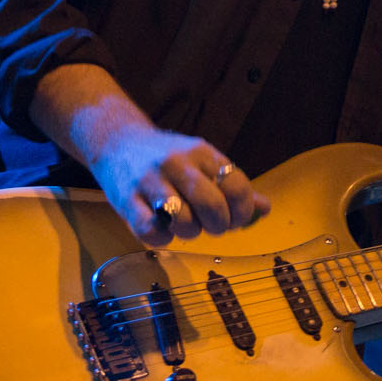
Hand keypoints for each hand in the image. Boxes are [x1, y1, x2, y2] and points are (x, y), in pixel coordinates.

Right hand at [90, 127, 267, 245]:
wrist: (117, 142)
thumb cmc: (168, 158)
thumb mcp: (202, 162)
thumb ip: (232, 186)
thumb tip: (264, 209)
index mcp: (202, 152)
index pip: (236, 185)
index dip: (242, 211)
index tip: (235, 219)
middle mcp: (177, 163)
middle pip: (212, 205)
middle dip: (219, 226)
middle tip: (212, 227)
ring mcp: (150, 181)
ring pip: (184, 221)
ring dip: (191, 232)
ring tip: (185, 224)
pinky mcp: (126, 200)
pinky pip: (151, 231)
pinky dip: (162, 239)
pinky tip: (164, 230)